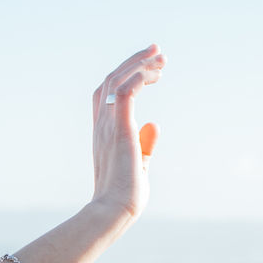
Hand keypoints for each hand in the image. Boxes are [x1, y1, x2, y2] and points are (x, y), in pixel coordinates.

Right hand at [90, 44, 166, 218]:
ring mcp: (107, 126)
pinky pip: (124, 92)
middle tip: (158, 51)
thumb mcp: (138, 165)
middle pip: (111, 80)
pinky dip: (138, 78)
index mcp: (102, 133)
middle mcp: (101, 125)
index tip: (151, 67)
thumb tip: (154, 125)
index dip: (126, 75)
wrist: (113, 211)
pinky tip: (155, 74)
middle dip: (135, 61)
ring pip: (117, 80)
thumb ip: (144, 145)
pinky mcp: (119, 130)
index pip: (106, 94)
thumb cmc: (124, 196)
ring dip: (140, 64)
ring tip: (161, 58)